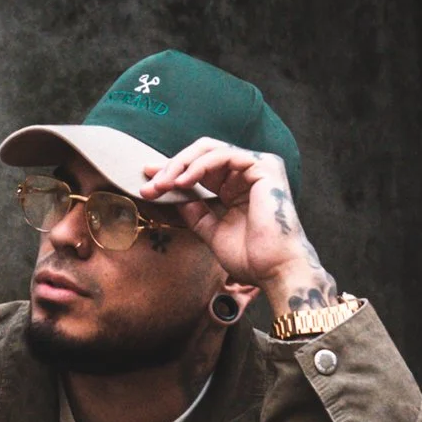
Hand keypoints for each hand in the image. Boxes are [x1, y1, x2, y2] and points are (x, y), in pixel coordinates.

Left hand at [136, 135, 336, 324]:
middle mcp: (249, 172)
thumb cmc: (250, 257)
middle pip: (202, 154)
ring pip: (209, 150)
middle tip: (151, 183)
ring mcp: (259, 166)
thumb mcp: (212, 230)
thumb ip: (194, 211)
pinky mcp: (264, 166)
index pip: (201, 168)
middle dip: (172, 166)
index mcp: (238, 185)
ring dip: (181, 165)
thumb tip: (171, 195)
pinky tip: (182, 182)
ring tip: (163, 184)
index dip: (172, 171)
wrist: (274, 270)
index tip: (147, 181)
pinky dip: (198, 166)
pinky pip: (223, 156)